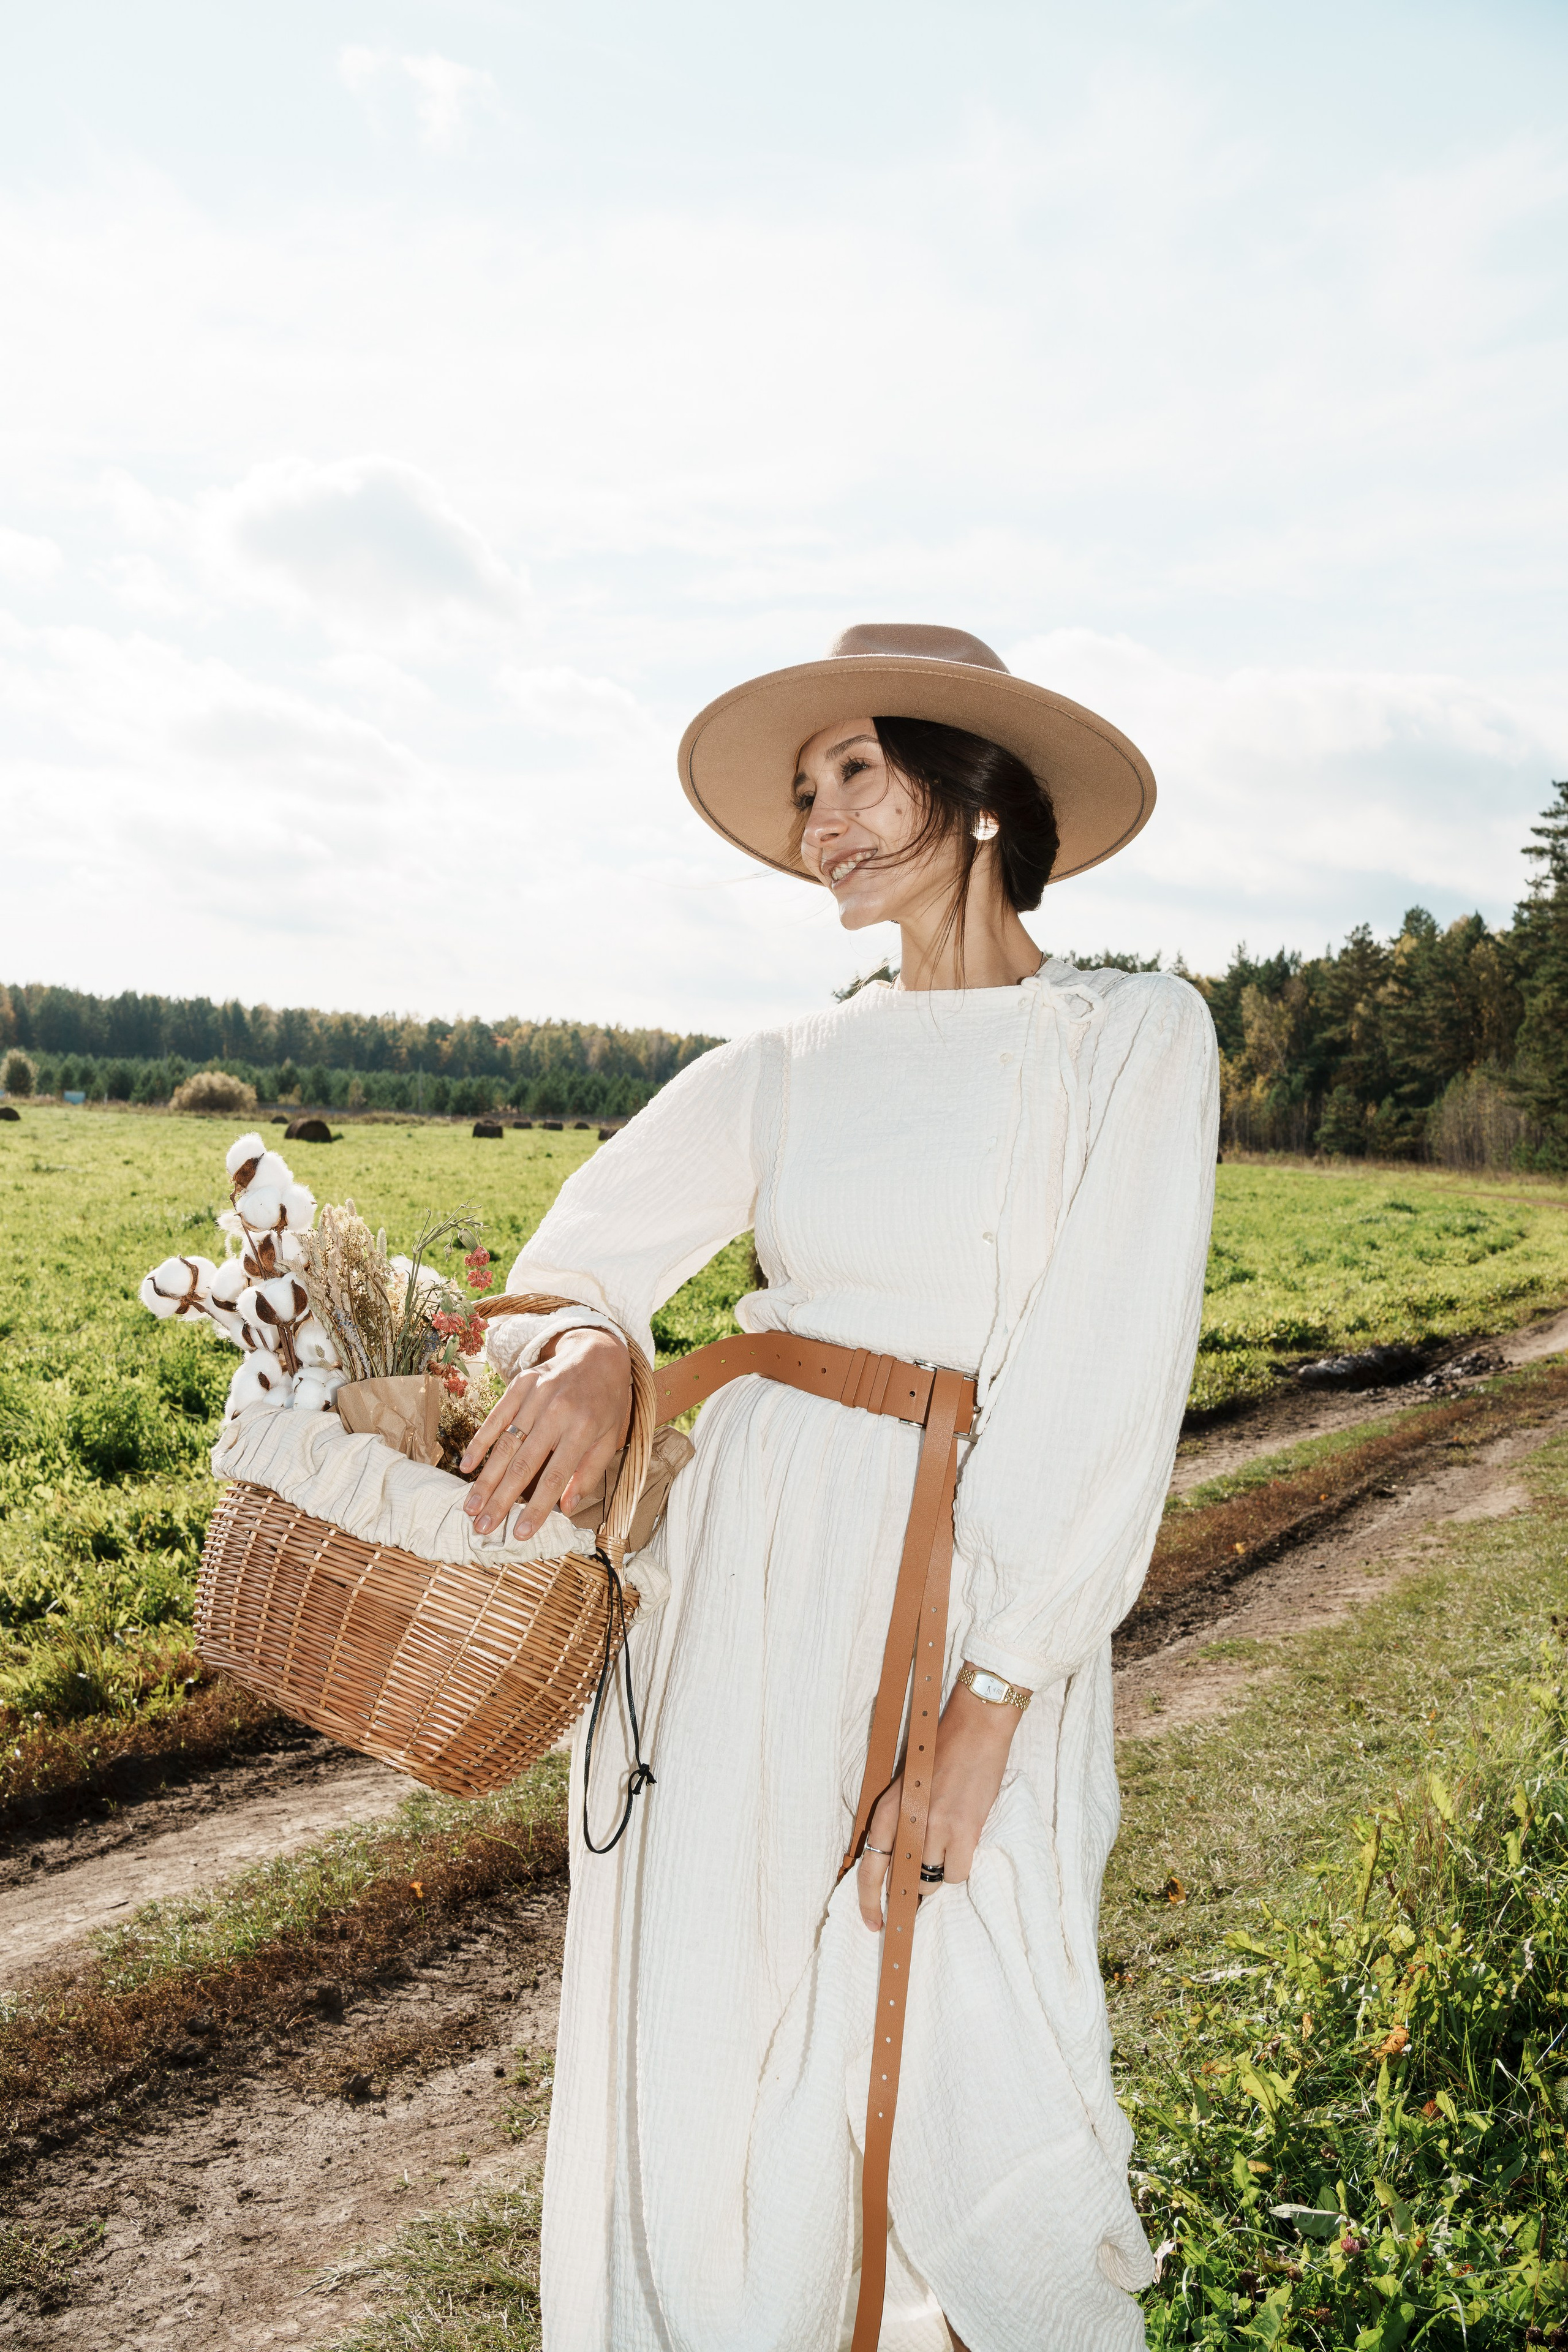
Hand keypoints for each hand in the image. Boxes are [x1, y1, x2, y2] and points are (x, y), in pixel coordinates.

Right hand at [459, 1326, 630, 1539]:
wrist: (599, 1353)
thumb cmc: (606, 1403)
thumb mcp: (609, 1438)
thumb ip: (588, 1474)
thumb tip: (566, 1509)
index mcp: (583, 1429)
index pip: (555, 1476)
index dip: (537, 1508)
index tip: (519, 1533)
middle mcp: (557, 1412)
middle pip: (523, 1464)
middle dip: (501, 1499)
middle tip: (482, 1526)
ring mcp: (536, 1396)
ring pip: (505, 1443)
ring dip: (485, 1478)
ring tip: (471, 1506)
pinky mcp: (521, 1384)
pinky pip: (496, 1417)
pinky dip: (480, 1441)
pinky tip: (467, 1465)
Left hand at [856, 1678, 1018, 1928]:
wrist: (975, 1726)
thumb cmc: (941, 1751)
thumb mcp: (906, 1785)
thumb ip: (900, 1822)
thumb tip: (899, 1861)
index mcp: (887, 1809)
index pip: (869, 1868)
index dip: (868, 1902)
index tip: (873, 1923)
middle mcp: (907, 1823)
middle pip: (901, 1881)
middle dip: (911, 1890)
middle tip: (922, 1886)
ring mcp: (936, 1828)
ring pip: (931, 1882)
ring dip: (938, 1874)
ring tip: (949, 1847)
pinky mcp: (964, 1829)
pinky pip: (957, 1873)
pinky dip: (960, 1867)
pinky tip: (965, 1844)